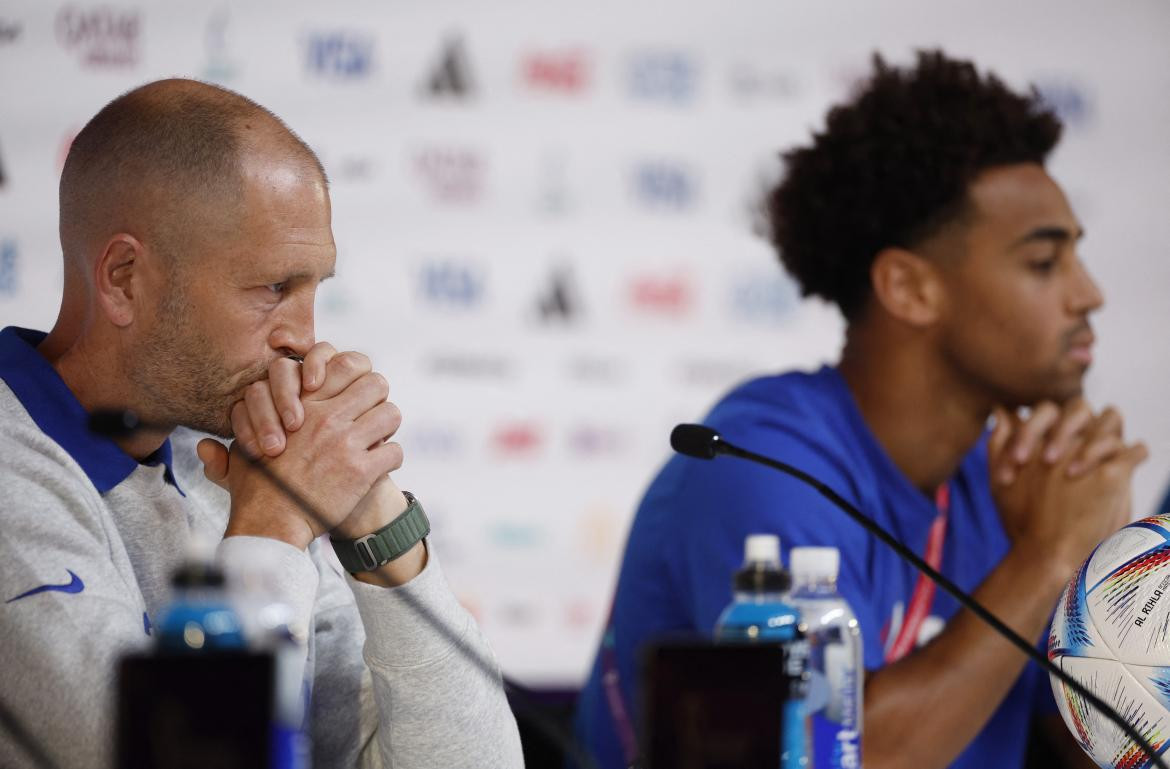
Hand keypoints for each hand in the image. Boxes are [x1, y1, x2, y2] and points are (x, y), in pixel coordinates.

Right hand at [202, 365, 404, 548]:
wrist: (271, 523)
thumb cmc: (255, 490)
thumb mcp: (239, 457)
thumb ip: (231, 443)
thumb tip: (205, 447)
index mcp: (304, 405)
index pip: (348, 364)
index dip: (356, 377)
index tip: (351, 395)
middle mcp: (328, 417)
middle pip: (377, 383)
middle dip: (378, 399)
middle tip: (371, 417)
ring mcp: (347, 443)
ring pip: (391, 414)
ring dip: (388, 428)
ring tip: (378, 441)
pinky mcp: (362, 470)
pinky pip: (394, 451)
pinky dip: (390, 459)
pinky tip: (378, 467)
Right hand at [989, 405, 1146, 576]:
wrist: (1045, 555)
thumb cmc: (1020, 523)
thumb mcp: (999, 481)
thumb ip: (998, 444)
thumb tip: (1003, 412)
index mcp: (1034, 441)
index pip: (1049, 409)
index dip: (1054, 423)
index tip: (1059, 442)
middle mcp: (1060, 442)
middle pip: (1081, 408)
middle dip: (1085, 419)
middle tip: (1088, 437)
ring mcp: (1086, 456)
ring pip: (1111, 421)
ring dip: (1112, 432)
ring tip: (1113, 448)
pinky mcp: (1111, 475)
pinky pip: (1135, 451)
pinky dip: (1136, 455)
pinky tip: (1133, 464)